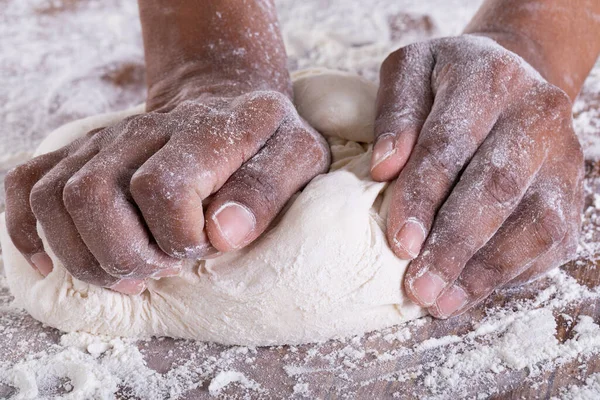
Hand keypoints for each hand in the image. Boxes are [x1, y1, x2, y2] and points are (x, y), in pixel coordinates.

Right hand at [4, 0, 330, 293]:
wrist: (223, 100)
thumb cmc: (264, 140)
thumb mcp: (296, 157)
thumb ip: (267, 190)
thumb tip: (224, 234)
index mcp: (203, 131)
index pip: (161, 188)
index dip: (178, 238)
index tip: (204, 248)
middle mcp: (144, 130)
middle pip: (93, 196)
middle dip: (125, 256)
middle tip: (161, 270)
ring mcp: (106, 140)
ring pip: (55, 199)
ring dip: (87, 257)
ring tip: (129, 274)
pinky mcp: (81, 153)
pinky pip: (26, 185)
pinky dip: (28, 231)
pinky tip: (54, 262)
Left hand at [372, 35, 583, 317]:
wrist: (510, 79)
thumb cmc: (447, 81)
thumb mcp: (411, 72)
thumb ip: (394, 113)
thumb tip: (383, 169)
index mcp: (490, 79)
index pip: (450, 144)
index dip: (423, 196)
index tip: (400, 243)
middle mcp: (537, 114)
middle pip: (495, 187)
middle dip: (454, 244)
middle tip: (419, 287)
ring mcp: (562, 157)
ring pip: (533, 222)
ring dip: (484, 270)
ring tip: (441, 302)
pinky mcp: (572, 193)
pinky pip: (550, 242)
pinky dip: (509, 274)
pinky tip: (469, 291)